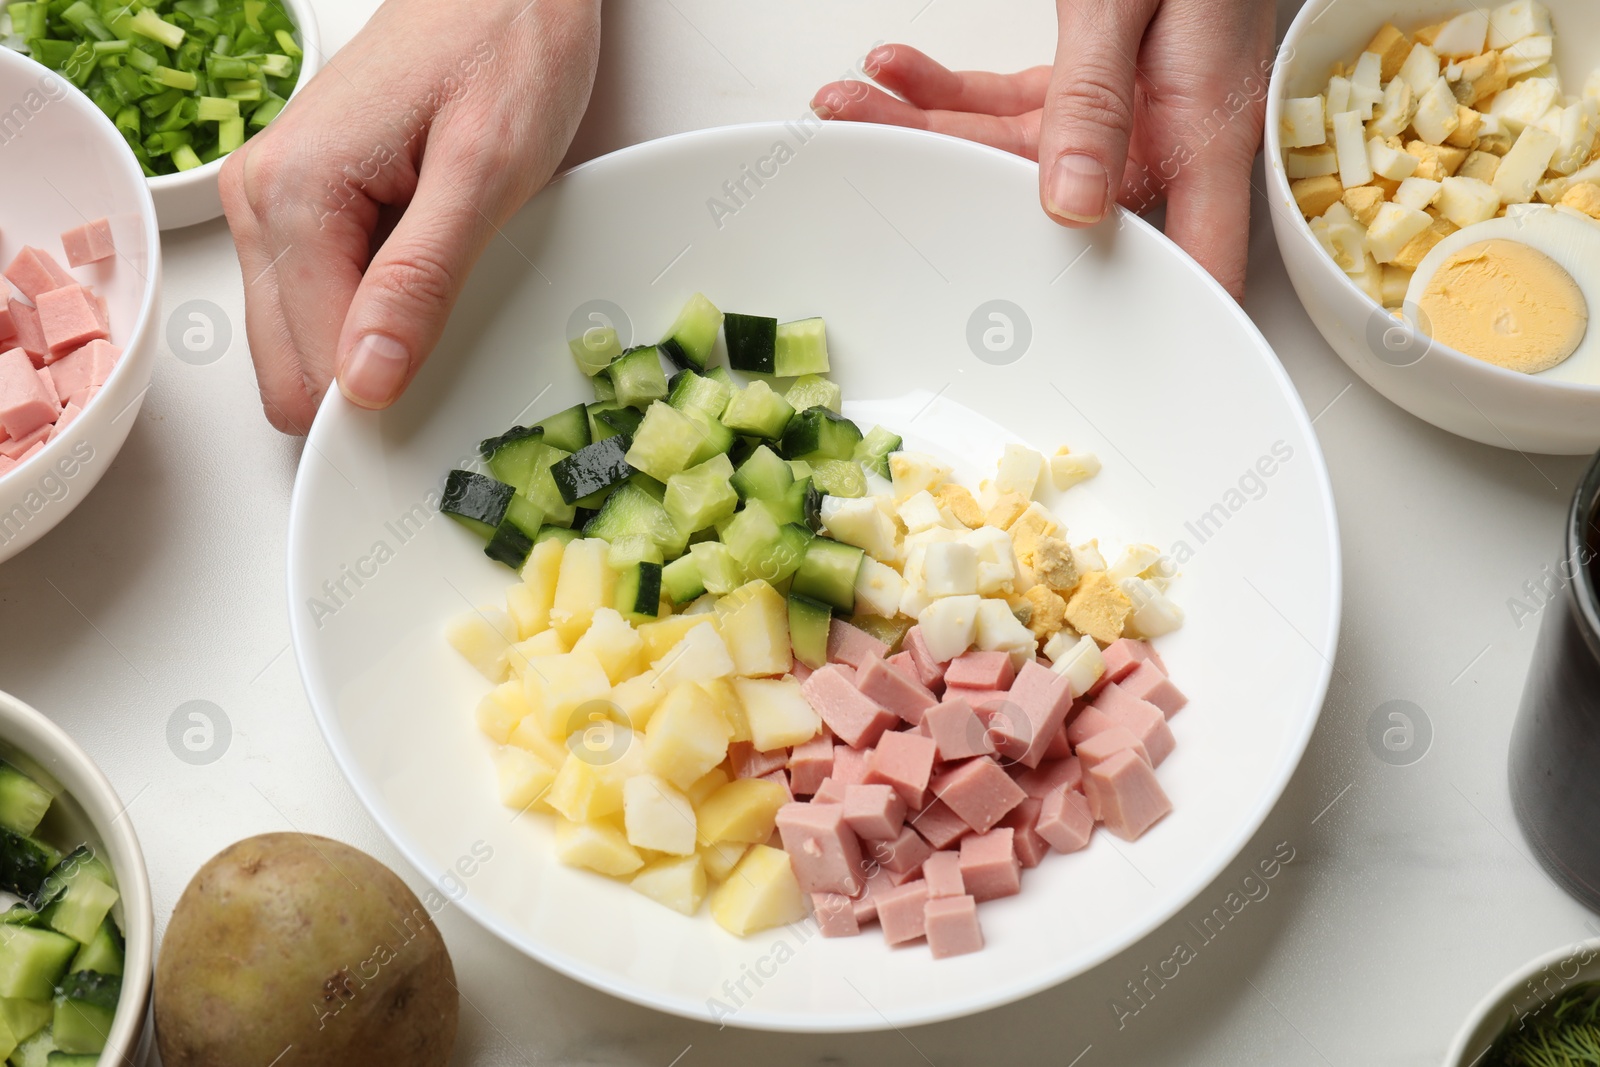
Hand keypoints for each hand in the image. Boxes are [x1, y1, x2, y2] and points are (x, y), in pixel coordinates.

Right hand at [221, 0, 600, 432]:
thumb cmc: (504, 50)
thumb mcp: (484, 173)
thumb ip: (420, 281)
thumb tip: (366, 382)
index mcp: (292, 198)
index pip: (309, 373)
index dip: (379, 404)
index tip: (444, 398)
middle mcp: (261, 203)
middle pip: (291, 372)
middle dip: (369, 383)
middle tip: (454, 339)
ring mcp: (273, 205)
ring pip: (304, 345)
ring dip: (374, 346)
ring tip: (446, 287)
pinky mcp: (302, 207)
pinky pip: (322, 303)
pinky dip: (374, 313)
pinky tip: (426, 271)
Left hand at [811, 0, 1276, 299]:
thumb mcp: (1135, 4)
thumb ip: (1098, 95)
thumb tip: (1070, 201)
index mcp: (1199, 137)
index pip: (1187, 265)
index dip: (1147, 331)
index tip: (1082, 377)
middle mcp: (1159, 138)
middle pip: (1045, 204)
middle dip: (943, 183)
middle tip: (861, 159)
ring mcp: (1122, 115)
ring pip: (1009, 152)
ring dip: (924, 126)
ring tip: (848, 102)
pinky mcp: (1090, 83)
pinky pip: (1009, 105)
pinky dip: (949, 89)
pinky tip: (895, 70)